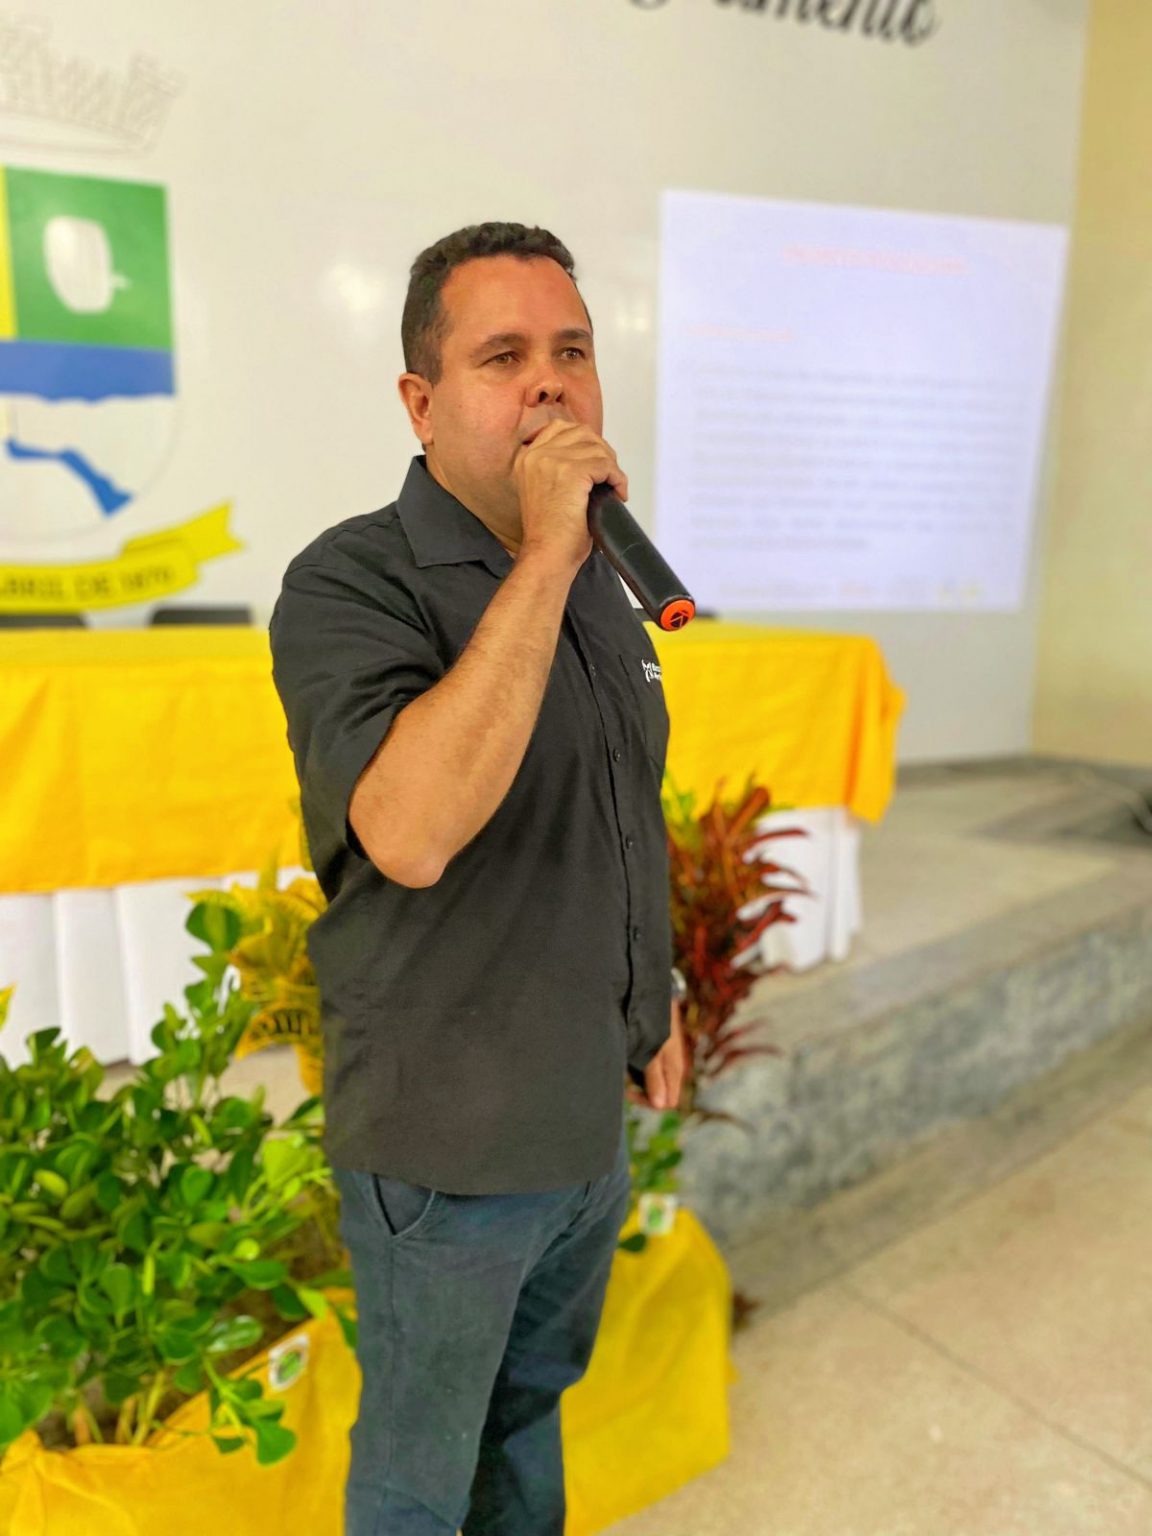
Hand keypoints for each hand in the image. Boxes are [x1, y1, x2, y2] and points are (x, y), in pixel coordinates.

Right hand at [512, 420, 627, 574]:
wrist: (547, 555)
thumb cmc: (549, 533)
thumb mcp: (546, 490)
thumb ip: (559, 468)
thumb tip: (592, 456)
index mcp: (527, 457)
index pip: (561, 428)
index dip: (586, 441)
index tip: (597, 461)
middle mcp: (536, 454)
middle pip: (582, 433)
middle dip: (602, 452)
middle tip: (610, 476)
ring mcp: (552, 460)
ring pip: (597, 448)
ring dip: (612, 467)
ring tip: (614, 487)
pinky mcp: (571, 472)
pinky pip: (606, 464)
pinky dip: (618, 478)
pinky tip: (617, 494)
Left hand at [628, 999, 685, 1112]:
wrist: (655, 996)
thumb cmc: (655, 1023)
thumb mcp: (652, 1051)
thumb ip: (655, 1078)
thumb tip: (660, 1106)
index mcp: (674, 1071)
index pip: (668, 1102)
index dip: (648, 1101)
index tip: (629, 1090)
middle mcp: (671, 1069)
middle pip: (660, 1095)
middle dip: (641, 1092)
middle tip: (623, 1081)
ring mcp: (665, 1062)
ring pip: (652, 1083)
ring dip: (637, 1081)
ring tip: (623, 1066)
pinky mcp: (657, 1053)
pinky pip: (648, 1071)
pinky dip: (636, 1070)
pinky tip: (626, 1058)